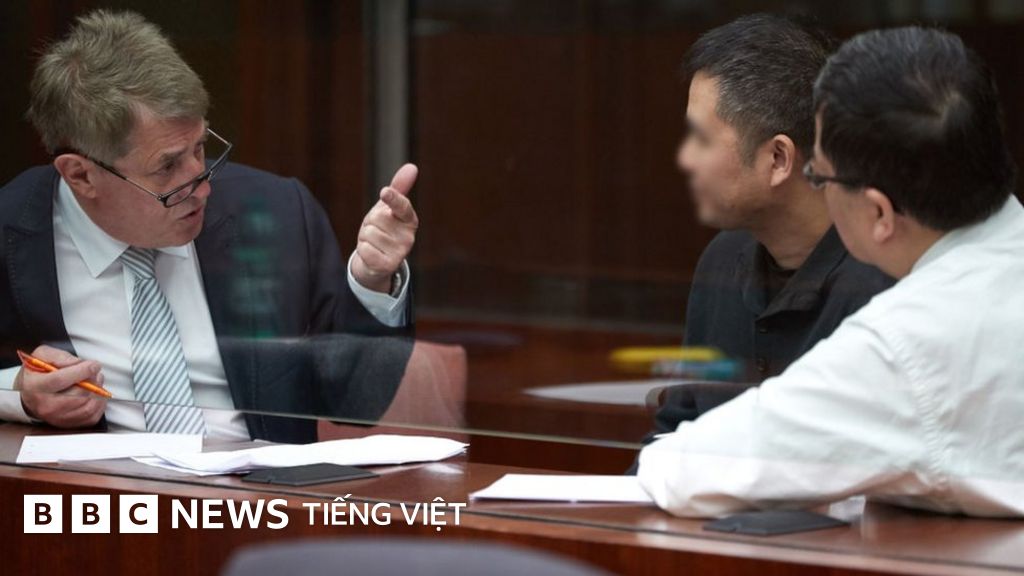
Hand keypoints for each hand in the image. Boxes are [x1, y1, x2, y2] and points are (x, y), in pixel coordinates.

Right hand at [16, 345, 106, 427]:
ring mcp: (57, 417)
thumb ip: (60, 357)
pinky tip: (96, 394)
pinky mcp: (68, 424)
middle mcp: (45, 405)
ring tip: (97, 381)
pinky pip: (91, 416)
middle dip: (92, 380)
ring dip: (98, 392)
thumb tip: (79, 363)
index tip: (94, 365)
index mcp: (35, 386)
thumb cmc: (37, 374)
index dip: (82, 371)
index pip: (60, 380)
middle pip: (78, 394)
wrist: (29, 396)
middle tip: (95, 372)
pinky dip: (99, 404)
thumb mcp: (42, 356)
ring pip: (87, 406)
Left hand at [351, 163, 418, 292]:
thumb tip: (412, 167)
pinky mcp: (388, 266)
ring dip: (365, 238)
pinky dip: (363, 251)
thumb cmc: (383, 230)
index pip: (402, 206)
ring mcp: (400, 253)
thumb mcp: (387, 208)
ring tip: (374, 243)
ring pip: (368, 234)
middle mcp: (409, 237)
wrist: (376, 262)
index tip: (384, 192)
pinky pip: (365, 249)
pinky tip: (371, 255)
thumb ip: (399, 188)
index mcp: (410, 220)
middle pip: (376, 218)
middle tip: (376, 231)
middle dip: (369, 224)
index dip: (393, 198)